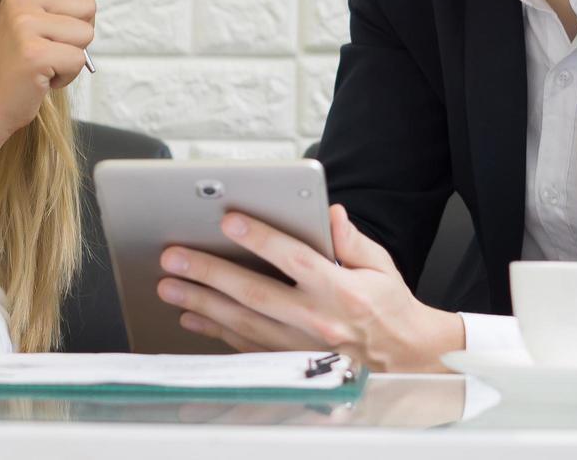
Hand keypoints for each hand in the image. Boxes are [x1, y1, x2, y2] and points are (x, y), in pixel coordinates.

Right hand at [0, 0, 105, 146]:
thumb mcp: (48, 18)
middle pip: (89, 9)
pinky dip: (65, 76)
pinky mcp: (33, 53)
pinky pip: (78, 60)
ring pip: (86, 35)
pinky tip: (40, 77)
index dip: (73, 20)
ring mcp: (23, 25)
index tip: (45, 34)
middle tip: (44, 50)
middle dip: (76, 37)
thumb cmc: (20, 62)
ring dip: (70, 58)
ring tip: (42, 63)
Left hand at [156, 204, 463, 373]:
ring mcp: (301, 347)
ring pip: (243, 323)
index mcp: (341, 290)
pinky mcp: (291, 363)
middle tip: (175, 257)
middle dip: (210, 273)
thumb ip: (351, 239)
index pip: (293, 259)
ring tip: (170, 286)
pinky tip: (191, 316)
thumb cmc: (390, 307)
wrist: (406, 359)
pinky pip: (246, 346)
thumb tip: (329, 213)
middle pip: (255, 293)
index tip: (228, 220)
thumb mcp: (381, 266)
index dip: (260, 238)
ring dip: (202, 303)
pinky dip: (216, 332)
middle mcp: (317, 319)